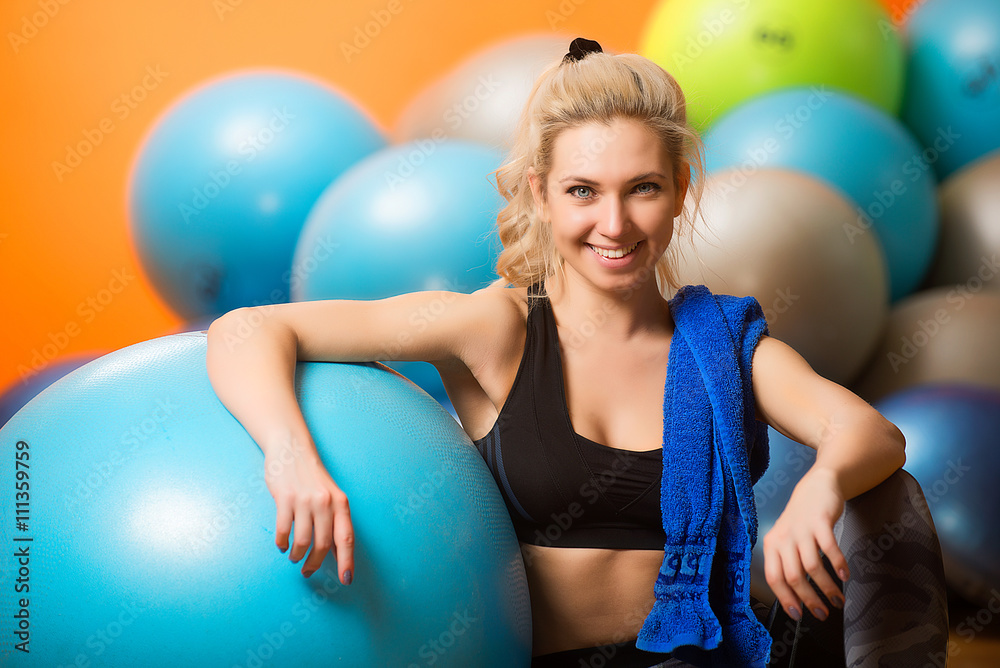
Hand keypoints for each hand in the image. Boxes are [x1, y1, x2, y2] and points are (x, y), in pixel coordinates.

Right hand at [264, 443, 353, 583]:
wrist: (292, 450)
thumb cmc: (312, 478)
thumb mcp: (330, 497)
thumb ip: (334, 522)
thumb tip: (337, 554)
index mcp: (340, 503)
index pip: (346, 538)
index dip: (347, 561)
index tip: (346, 580)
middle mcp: (325, 502)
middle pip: (322, 544)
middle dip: (315, 563)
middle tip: (308, 571)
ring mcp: (305, 500)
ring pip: (302, 541)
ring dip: (297, 555)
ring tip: (294, 557)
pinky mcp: (285, 497)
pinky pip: (283, 530)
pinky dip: (282, 542)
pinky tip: (282, 544)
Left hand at [762, 467, 848, 621]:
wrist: (815, 487)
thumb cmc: (801, 520)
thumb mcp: (787, 540)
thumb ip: (788, 564)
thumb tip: (796, 597)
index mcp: (772, 545)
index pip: (774, 578)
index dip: (785, 599)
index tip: (797, 615)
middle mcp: (783, 538)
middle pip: (794, 577)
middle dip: (809, 600)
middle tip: (822, 613)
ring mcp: (801, 529)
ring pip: (812, 567)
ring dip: (827, 588)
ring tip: (837, 600)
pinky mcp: (820, 522)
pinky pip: (829, 549)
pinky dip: (838, 565)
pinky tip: (845, 575)